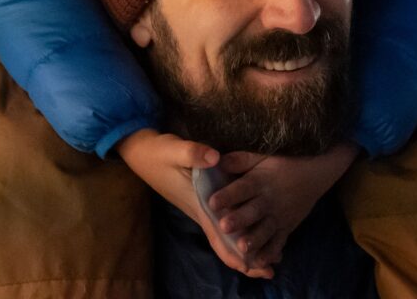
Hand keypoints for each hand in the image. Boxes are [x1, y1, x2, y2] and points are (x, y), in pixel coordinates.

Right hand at [116, 129, 275, 279]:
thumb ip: (193, 153)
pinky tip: (255, 225)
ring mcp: (203, 206)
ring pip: (226, 233)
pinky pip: (223, 219)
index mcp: (198, 204)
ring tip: (273, 252)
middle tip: (274, 267)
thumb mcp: (174, 150)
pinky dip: (239, 227)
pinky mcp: (204, 198)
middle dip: (247, 257)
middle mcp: (202, 210)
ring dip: (246, 243)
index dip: (237, 254)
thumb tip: (216, 158)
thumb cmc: (158, 153)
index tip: (259, 266)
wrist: (142, 152)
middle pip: (225, 243)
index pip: (219, 237)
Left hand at [209, 142, 360, 269]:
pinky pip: (278, 242)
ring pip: (265, 230)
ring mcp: (279, 216)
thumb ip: (240, 160)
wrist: (315, 174)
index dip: (228, 195)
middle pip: (252, 211)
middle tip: (224, 226)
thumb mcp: (262, 157)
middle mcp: (269, 201)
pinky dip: (270, 253)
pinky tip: (260, 261)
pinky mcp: (287, 228)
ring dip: (253, 240)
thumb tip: (216, 161)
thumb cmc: (284, 163)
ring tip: (242, 248)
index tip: (212, 201)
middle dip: (238, 219)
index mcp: (260, 181)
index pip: (242, 188)